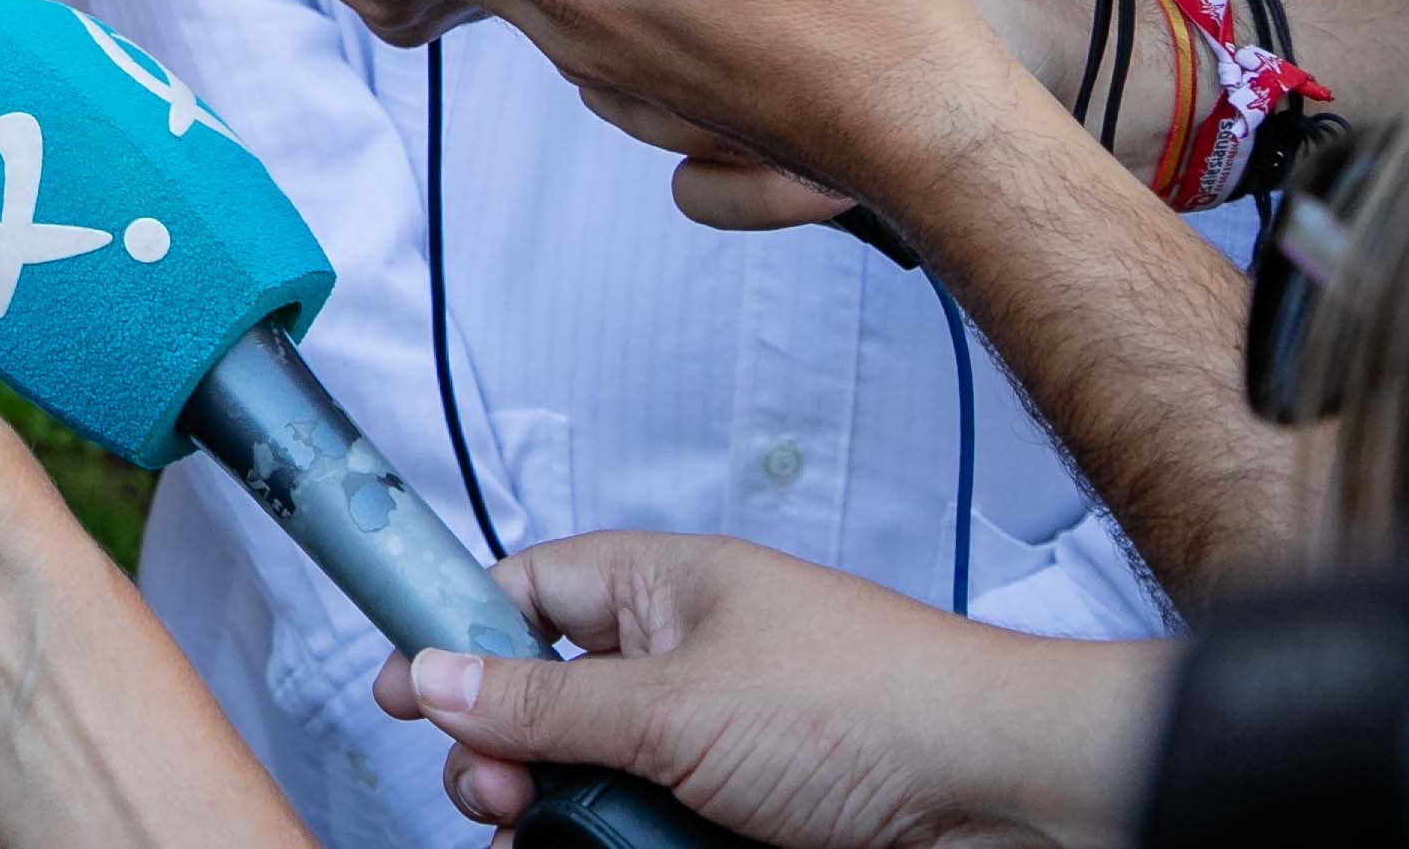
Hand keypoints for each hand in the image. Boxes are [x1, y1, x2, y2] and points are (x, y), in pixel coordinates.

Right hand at [375, 528, 1168, 847]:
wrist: (1006, 796)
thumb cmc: (874, 707)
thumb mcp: (672, 707)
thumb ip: (540, 700)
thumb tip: (434, 678)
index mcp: (661, 586)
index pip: (524, 589)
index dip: (455, 634)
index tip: (401, 692)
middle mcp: (686, 653)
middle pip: (547, 698)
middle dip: (505, 752)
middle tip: (498, 801)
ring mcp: (720, 737)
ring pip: (596, 775)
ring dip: (561, 814)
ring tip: (552, 843)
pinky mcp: (751, 808)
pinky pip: (654, 822)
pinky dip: (625, 843)